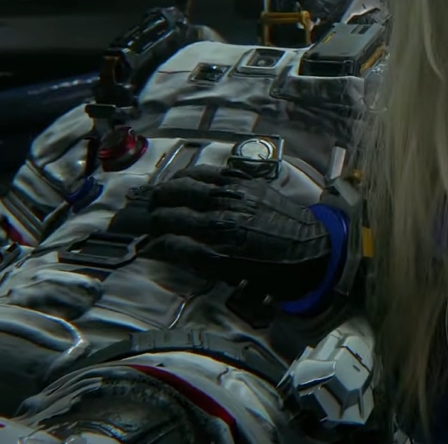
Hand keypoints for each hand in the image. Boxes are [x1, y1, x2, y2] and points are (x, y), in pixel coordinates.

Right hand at [109, 166, 334, 299]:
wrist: (318, 250)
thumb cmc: (277, 272)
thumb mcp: (232, 276)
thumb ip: (194, 259)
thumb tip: (159, 248)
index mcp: (218, 240)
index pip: (168, 230)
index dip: (145, 232)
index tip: (129, 233)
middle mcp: (223, 212)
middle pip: (174, 202)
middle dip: (150, 206)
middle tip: (135, 210)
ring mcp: (237, 193)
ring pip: (192, 181)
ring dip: (169, 186)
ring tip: (155, 192)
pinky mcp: (251, 183)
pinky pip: (215, 172)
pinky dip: (195, 174)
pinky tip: (187, 178)